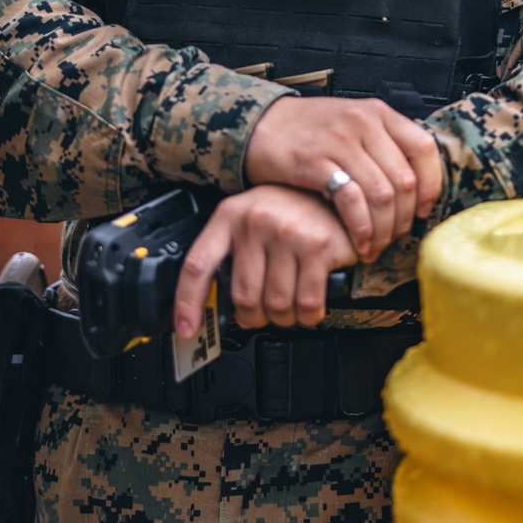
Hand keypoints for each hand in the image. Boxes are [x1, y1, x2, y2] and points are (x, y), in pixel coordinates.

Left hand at [173, 185, 355, 336]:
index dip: (187, 303)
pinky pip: (306, 303)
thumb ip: (235, 258)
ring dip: (283, 318)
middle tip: (262, 314)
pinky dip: (308, 315)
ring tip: (288, 308)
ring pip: (276, 304)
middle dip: (253, 316)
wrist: (336, 193)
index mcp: (230, 216)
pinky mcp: (318, 247)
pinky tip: (309, 307)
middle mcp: (255, 221)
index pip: (198, 265)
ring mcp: (287, 233)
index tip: (186, 329)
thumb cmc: (291, 211)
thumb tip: (231, 312)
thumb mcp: (252, 221)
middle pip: (243, 296)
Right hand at [243, 96, 441, 261]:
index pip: (424, 149)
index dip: (430, 185)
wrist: (260, 124)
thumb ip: (382, 146)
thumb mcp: (352, 124)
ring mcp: (340, 140)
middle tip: (394, 238)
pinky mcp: (316, 161)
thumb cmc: (308, 130)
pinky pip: (352, 200)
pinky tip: (358, 241)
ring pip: (382, 194)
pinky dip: (361, 227)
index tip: (422, 209)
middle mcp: (364, 122)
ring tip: (374, 245)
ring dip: (383, 229)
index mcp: (378, 112)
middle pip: (404, 179)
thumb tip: (414, 187)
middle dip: (402, 218)